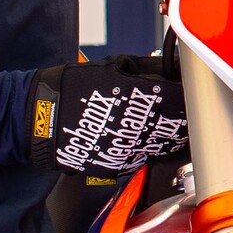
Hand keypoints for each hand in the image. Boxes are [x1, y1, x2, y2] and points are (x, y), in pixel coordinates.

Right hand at [28, 54, 186, 174]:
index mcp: (137, 98)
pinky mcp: (119, 165)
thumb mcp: (111, 66)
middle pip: (179, 126)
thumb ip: (145, 69)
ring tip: (170, 124)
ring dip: (172, 135)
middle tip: (186, 109)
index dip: (189, 94)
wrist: (42, 118)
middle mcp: (137, 126)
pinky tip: (146, 138)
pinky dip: (151, 148)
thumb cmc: (73, 88)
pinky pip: (145, 157)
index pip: (181, 99)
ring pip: (166, 145)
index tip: (190, 90)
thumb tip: (169, 68)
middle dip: (184, 117)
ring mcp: (129, 149)